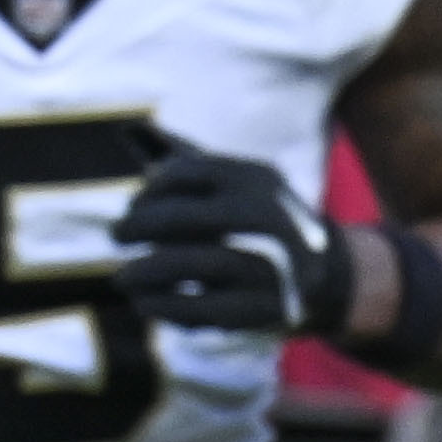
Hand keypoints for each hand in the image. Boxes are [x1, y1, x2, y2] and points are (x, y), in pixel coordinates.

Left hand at [98, 143, 365, 347]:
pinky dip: (168, 306)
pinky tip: (143, 302)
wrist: (325, 274)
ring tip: (121, 277)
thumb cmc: (255, 221)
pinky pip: (210, 309)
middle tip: (115, 236)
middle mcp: (271, 216)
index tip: (132, 206)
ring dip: (151, 270)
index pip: (189, 172)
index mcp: (258, 178)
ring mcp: (275, 264)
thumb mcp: (233, 183)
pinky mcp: (269, 308)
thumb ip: (184, 160)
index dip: (150, 189)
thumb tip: (128, 131)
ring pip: (202, 264)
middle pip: (190, 218)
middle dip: (143, 226)